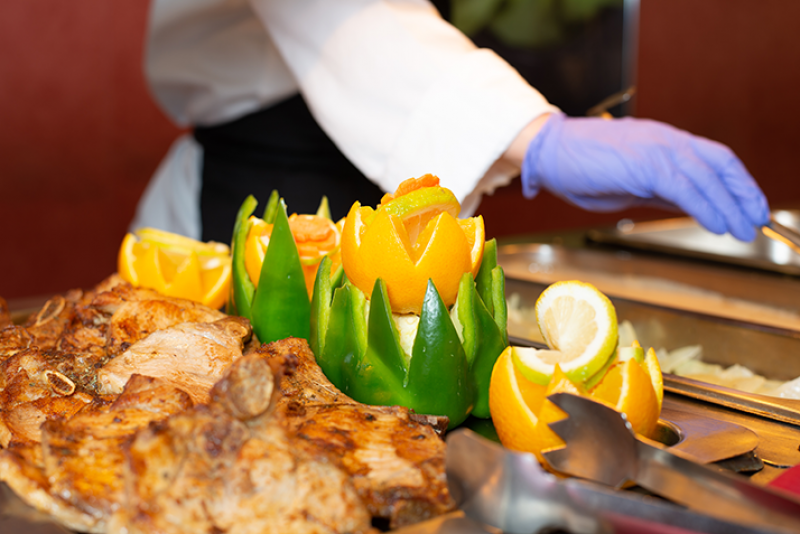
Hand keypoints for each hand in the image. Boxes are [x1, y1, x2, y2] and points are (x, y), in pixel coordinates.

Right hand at [520, 113, 769, 241]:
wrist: (549, 153)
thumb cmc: (580, 169)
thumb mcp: (628, 183)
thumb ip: (657, 190)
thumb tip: (685, 206)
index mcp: (662, 142)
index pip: (712, 158)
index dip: (736, 182)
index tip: (749, 205)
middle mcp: (665, 139)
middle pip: (719, 162)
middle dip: (743, 193)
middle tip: (757, 220)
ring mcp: (656, 148)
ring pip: (707, 176)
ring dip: (730, 205)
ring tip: (743, 230)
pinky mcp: (645, 163)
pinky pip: (686, 187)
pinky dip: (707, 206)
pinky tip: (718, 224)